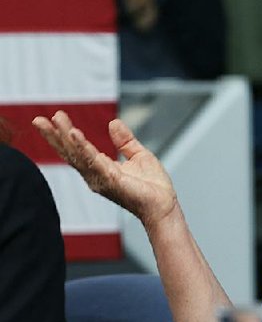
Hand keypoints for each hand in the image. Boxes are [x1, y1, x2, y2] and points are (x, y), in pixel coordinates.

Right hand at [32, 111, 178, 231]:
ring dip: (65, 138)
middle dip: (54, 136)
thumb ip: (125, 140)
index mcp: (101, 168)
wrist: (164, 204)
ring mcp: (100, 179)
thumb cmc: (153, 186)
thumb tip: (113, 122)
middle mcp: (95, 175)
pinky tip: (74, 134)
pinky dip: (83, 147)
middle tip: (38, 119)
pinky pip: (93, 161)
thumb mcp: (139, 155)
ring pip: (78, 155)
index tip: (55, 116)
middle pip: (70, 153)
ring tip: (56, 121)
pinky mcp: (110, 180)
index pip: (77, 149)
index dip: (64, 134)